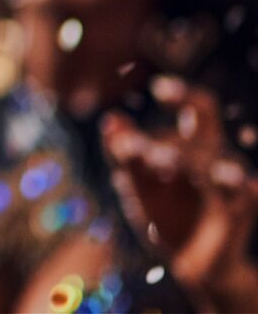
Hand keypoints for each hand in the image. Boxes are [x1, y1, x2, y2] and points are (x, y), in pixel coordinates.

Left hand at [104, 78, 257, 310]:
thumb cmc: (164, 211)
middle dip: (178, 140)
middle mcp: (215, 158)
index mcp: (192, 145)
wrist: (190, 263)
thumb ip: (124, 152)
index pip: (196, 108)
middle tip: (150, 157)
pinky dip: (244, 188)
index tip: (160, 89)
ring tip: (182, 166)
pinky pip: (247, 196)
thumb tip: (110, 119)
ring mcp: (229, 186)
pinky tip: (243, 183)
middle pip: (209, 132)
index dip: (183, 95)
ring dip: (202, 164)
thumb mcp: (137, 182)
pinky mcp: (239, 214)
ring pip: (225, 166)